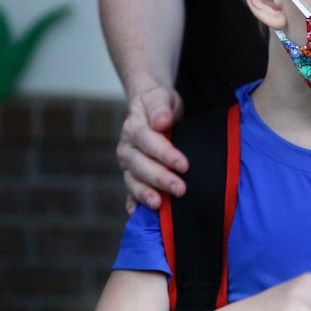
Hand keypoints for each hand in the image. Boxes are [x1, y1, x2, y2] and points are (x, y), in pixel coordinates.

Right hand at [117, 85, 187, 212]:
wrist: (150, 107)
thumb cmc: (160, 103)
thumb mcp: (162, 97)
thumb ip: (160, 107)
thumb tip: (160, 122)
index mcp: (134, 128)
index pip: (148, 142)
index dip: (165, 154)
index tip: (184, 165)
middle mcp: (127, 148)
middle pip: (141, 166)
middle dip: (160, 179)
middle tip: (180, 189)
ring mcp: (128, 165)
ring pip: (133, 181)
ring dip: (145, 194)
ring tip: (159, 205)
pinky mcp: (133, 176)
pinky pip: (131, 192)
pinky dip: (133, 203)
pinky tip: (138, 214)